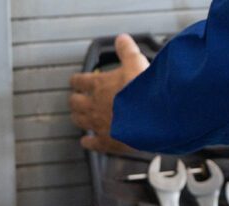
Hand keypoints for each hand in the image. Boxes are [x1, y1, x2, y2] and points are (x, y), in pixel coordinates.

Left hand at [69, 34, 149, 153]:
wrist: (153, 117)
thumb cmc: (144, 91)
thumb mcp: (136, 63)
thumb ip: (127, 51)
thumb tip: (122, 39)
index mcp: (99, 85)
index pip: (79, 81)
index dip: (77, 81)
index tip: (76, 81)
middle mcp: (94, 105)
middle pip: (75, 102)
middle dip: (75, 100)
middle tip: (77, 100)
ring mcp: (98, 124)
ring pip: (79, 122)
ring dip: (79, 119)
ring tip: (81, 119)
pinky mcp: (107, 141)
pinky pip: (92, 144)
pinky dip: (89, 143)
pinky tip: (88, 143)